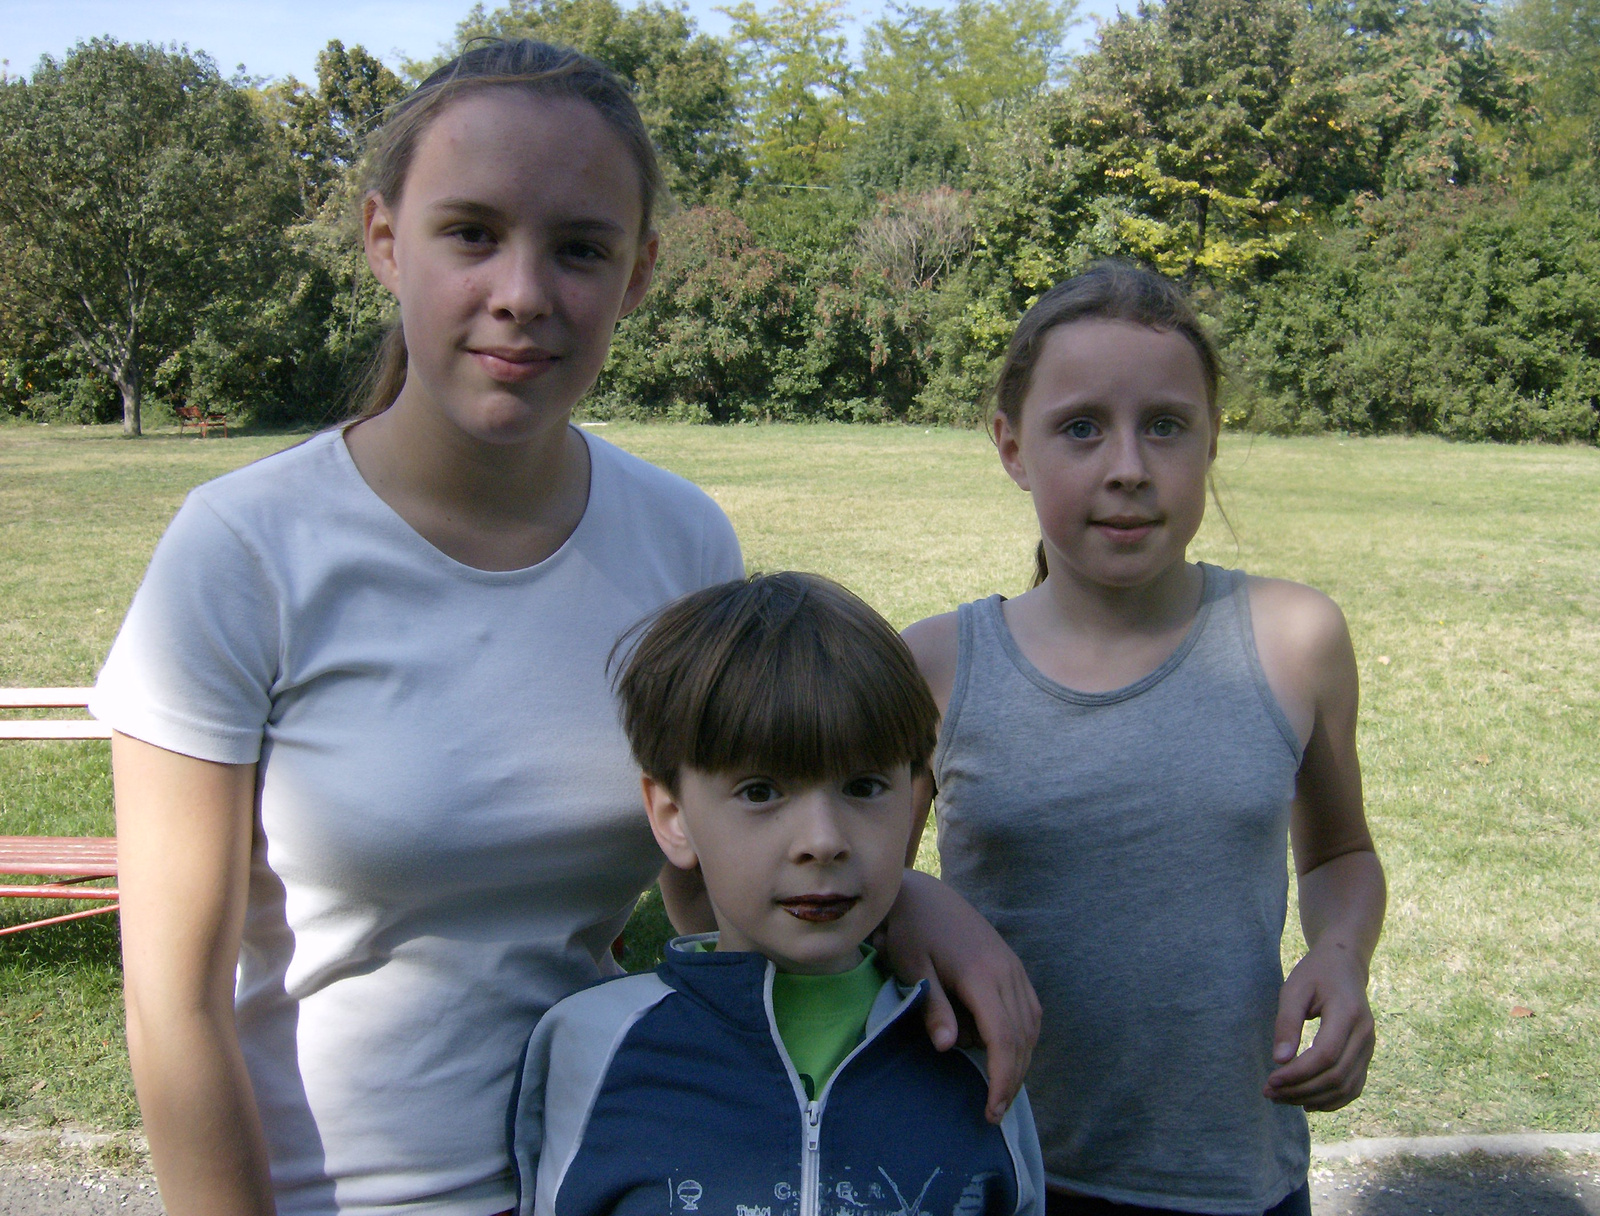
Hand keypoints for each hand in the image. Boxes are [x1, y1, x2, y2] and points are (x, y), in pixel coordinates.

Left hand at [879, 870, 1040, 1122]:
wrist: (923, 893)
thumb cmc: (910, 930)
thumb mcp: (912, 967)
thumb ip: (933, 1006)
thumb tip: (947, 1046)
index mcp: (982, 975)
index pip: (1004, 1038)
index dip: (1002, 1078)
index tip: (992, 1109)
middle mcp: (1006, 972)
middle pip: (1022, 1037)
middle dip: (1012, 1078)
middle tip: (993, 1111)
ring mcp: (1013, 967)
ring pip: (1030, 1024)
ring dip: (1019, 1058)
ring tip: (997, 1086)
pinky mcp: (1011, 965)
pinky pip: (1029, 1008)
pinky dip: (1022, 1035)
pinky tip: (1004, 1049)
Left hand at [1264, 937, 1374, 1110]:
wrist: (1344, 966)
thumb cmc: (1315, 974)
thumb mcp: (1293, 989)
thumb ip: (1287, 1023)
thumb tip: (1279, 1060)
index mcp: (1348, 1014)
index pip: (1325, 1055)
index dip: (1298, 1073)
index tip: (1271, 1079)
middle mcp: (1365, 1034)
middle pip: (1336, 1076)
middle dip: (1301, 1090)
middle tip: (1269, 1092)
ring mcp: (1369, 1047)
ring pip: (1346, 1087)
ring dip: (1313, 1099)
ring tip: (1282, 1098)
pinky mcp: (1366, 1055)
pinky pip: (1354, 1087)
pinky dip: (1331, 1100)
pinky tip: (1306, 1103)